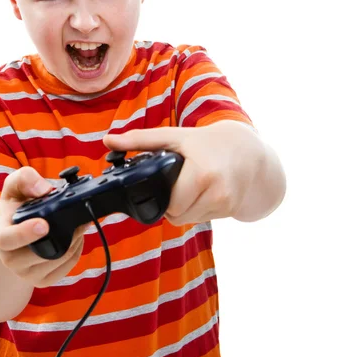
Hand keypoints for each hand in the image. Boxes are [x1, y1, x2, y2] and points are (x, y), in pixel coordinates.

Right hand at [0, 167, 88, 287]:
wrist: (12, 235)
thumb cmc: (14, 209)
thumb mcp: (14, 187)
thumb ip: (25, 179)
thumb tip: (44, 189)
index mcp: (1, 236)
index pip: (8, 239)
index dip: (25, 233)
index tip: (44, 224)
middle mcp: (11, 259)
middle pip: (40, 253)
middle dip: (64, 237)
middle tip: (78, 221)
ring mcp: (27, 273)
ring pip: (57, 261)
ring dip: (74, 241)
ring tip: (79, 224)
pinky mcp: (43, 281)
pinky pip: (66, 268)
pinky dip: (77, 251)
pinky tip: (76, 237)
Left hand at [104, 121, 264, 224]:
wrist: (249, 153)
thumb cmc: (207, 143)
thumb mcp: (174, 137)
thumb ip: (140, 140)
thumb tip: (107, 141)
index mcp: (201, 173)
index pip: (169, 203)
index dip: (160, 196)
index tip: (161, 185)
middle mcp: (217, 191)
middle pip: (176, 213)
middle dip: (171, 202)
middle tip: (176, 183)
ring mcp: (226, 203)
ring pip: (188, 219)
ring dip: (183, 208)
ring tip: (190, 186)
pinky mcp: (231, 210)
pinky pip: (201, 219)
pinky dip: (197, 210)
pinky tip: (203, 193)